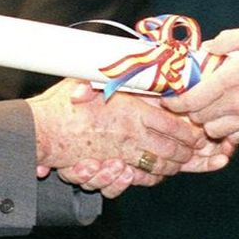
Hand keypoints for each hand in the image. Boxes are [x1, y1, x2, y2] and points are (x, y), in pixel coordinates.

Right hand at [28, 79, 208, 196]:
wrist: (39, 132)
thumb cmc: (62, 104)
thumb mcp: (90, 80)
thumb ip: (110, 77)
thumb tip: (126, 61)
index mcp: (132, 111)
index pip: (172, 124)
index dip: (189, 131)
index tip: (198, 131)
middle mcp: (130, 134)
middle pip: (170, 148)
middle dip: (187, 151)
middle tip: (196, 150)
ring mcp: (121, 154)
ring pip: (157, 165)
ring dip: (172, 165)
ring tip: (180, 162)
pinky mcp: (109, 168)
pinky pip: (138, 177)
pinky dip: (151, 177)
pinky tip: (156, 173)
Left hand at [162, 24, 238, 142]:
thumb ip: (227, 40)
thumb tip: (206, 49)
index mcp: (232, 78)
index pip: (191, 100)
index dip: (175, 103)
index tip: (170, 100)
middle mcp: (238, 104)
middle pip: (199, 118)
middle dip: (192, 111)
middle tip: (194, 101)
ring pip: (214, 131)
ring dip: (209, 122)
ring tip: (215, 109)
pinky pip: (236, 138)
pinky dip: (230, 130)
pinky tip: (235, 117)